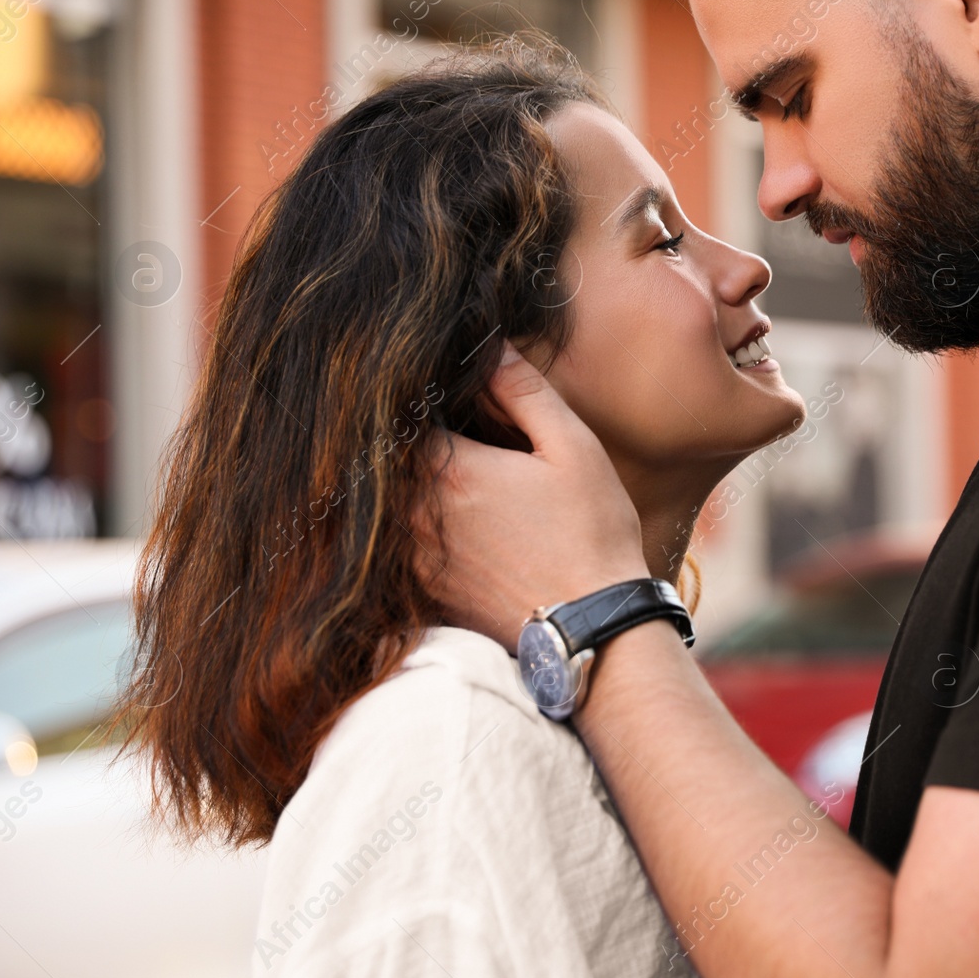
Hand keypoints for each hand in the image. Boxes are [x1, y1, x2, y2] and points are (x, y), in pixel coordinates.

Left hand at [416, 343, 649, 645]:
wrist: (593, 631)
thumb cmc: (591, 534)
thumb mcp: (572, 447)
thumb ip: (524, 391)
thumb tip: (491, 346)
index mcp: (450, 470)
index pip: (404, 415)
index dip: (421, 398)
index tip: (444, 396)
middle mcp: (418, 515)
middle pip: (385, 460)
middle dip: (408, 440)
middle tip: (442, 430)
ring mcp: (415, 559)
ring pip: (386, 506)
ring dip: (406, 485)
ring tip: (450, 478)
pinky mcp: (423, 592)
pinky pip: (397, 547)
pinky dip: (412, 528)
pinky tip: (456, 526)